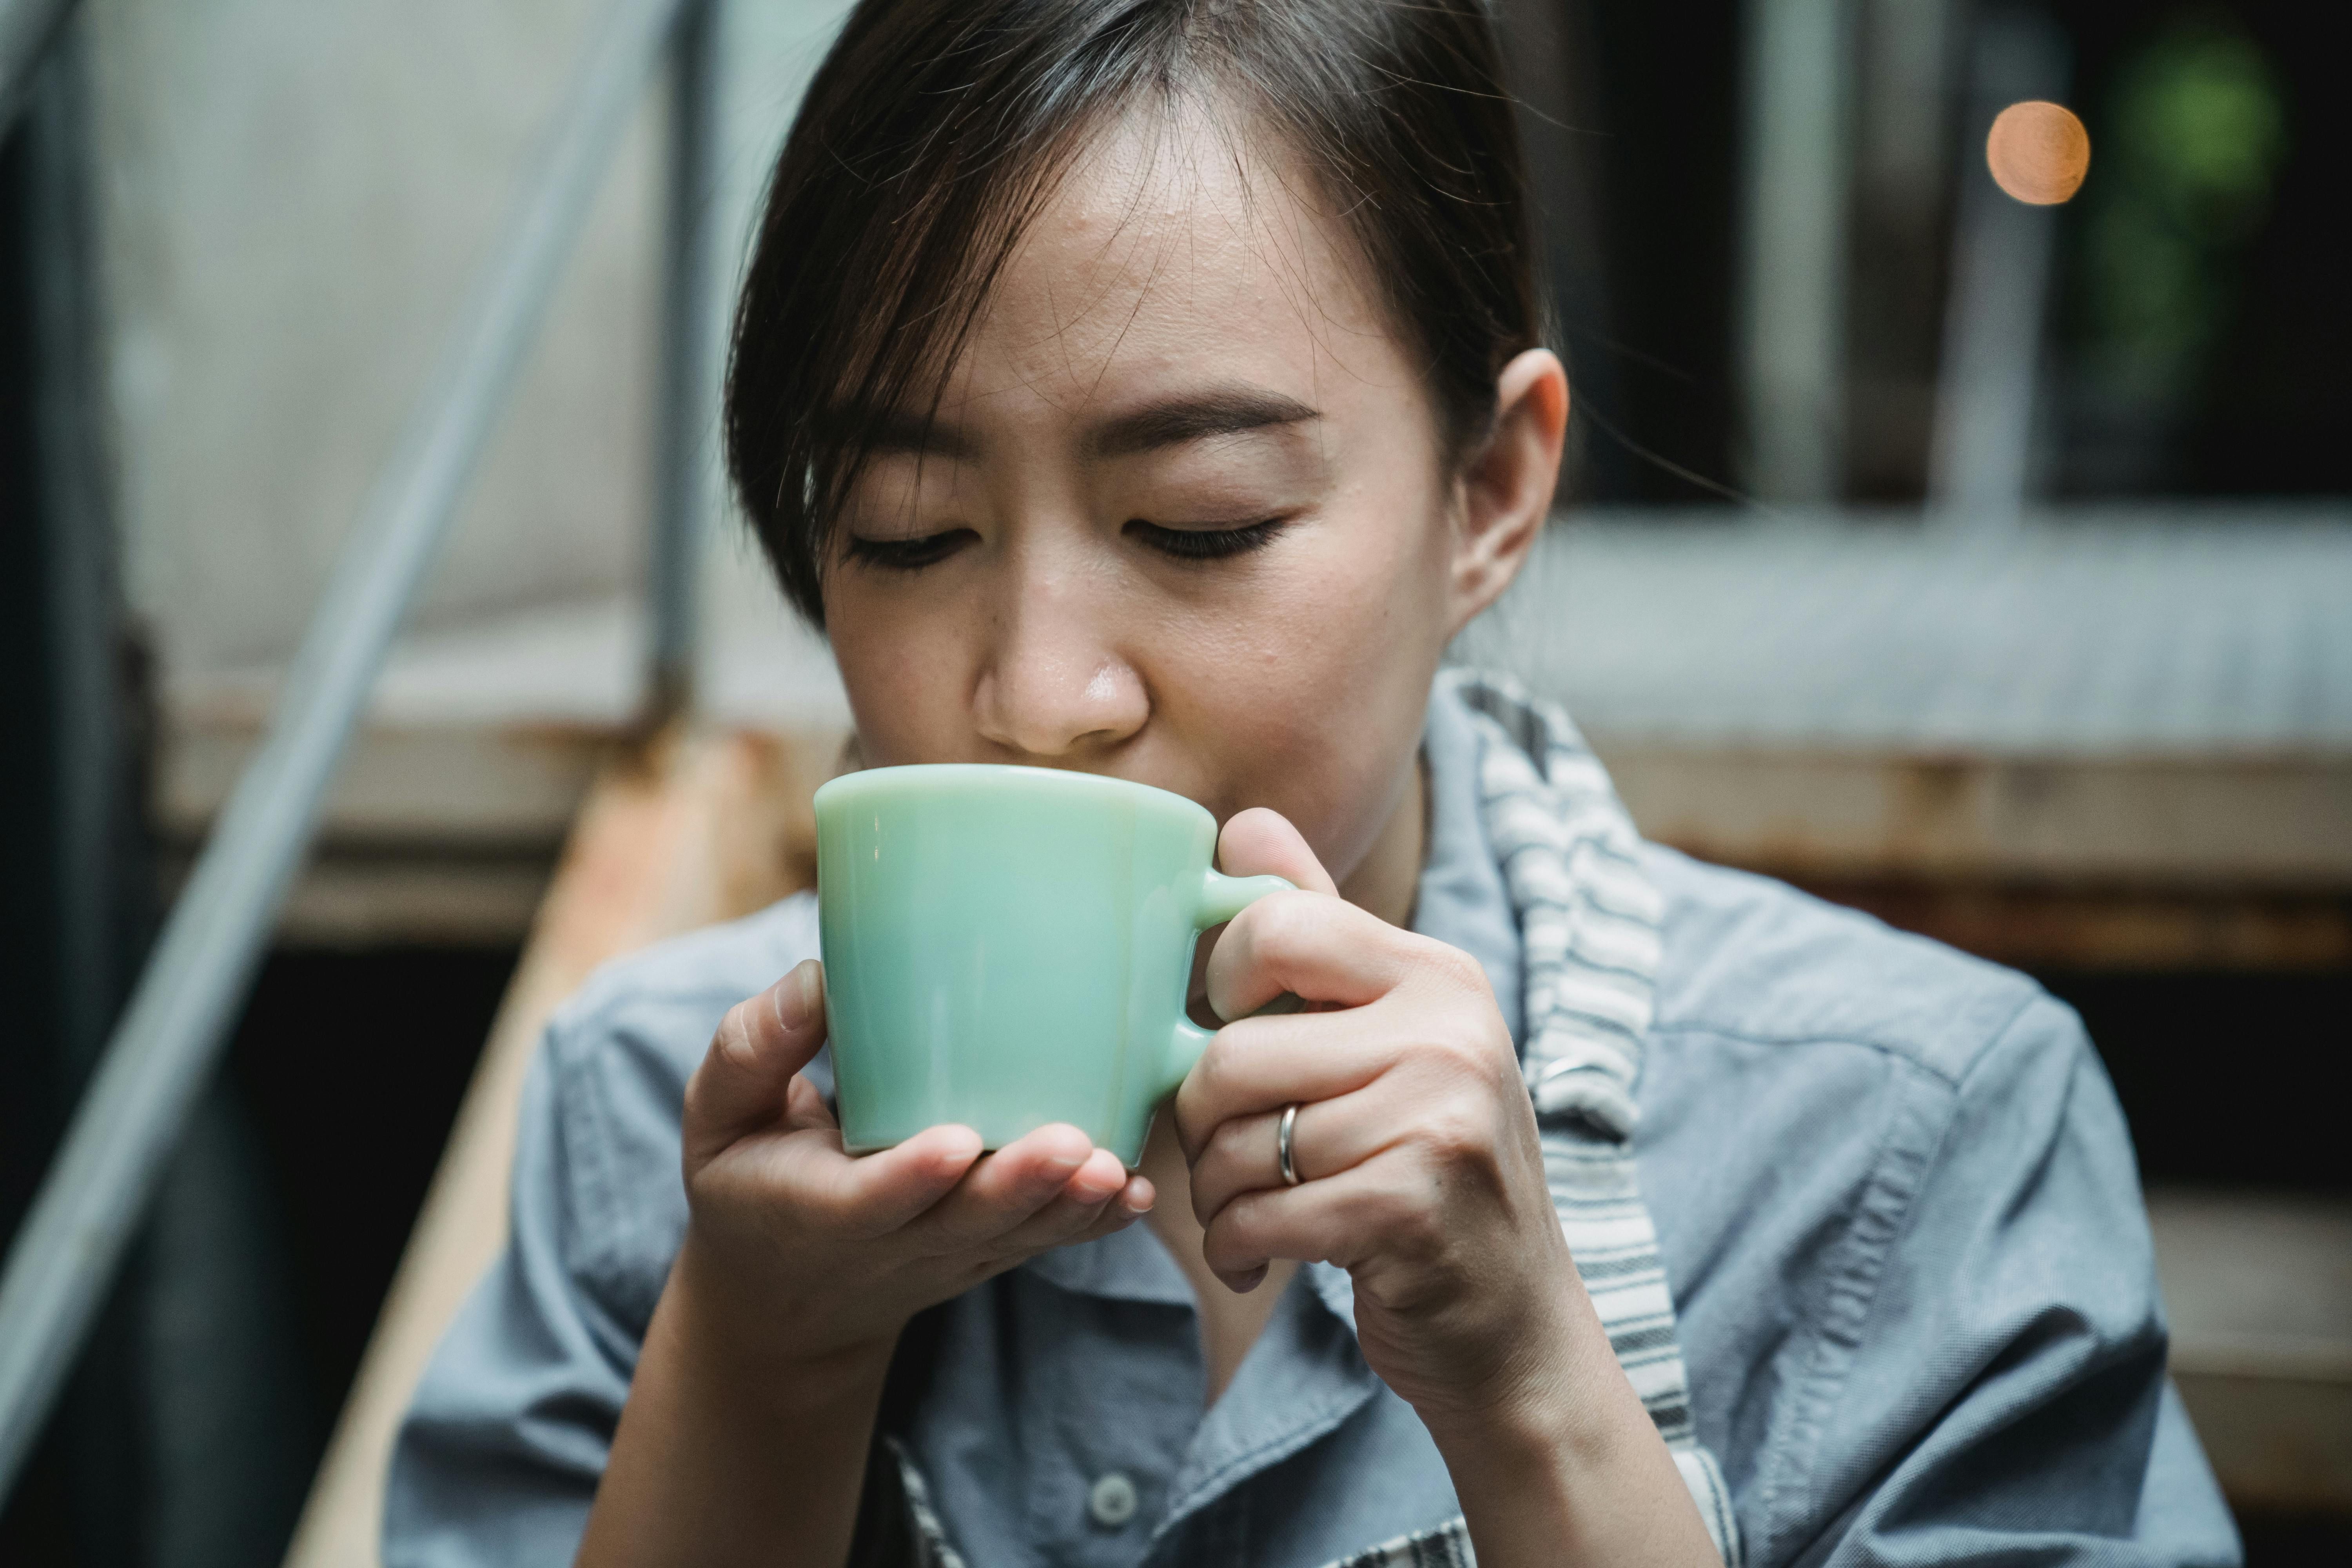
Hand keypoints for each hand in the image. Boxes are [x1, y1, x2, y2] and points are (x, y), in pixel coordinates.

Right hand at [678, 960, 1153, 1373]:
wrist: (784, 1301)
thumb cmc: (750, 1177)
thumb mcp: (718, 1120)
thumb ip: (754, 1050)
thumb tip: (818, 981)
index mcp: (817, 1210)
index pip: (868, 1200)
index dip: (913, 1177)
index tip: (956, 1142)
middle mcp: (892, 1244)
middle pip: (963, 1223)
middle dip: (1018, 1188)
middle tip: (1073, 1148)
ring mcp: (948, 1255)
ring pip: (1016, 1238)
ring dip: (1069, 1207)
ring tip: (1116, 1169)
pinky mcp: (987, 1253)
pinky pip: (1044, 1243)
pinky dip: (1092, 1224)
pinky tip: (1137, 1194)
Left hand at [1173, 809, 1586, 1435]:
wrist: (1515, 1325)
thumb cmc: (1427, 1169)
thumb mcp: (1393, 1037)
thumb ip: (1319, 932)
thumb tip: (1242, 824)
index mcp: (1436, 973)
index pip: (1274, 924)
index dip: (1219, 984)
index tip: (1233, 1030)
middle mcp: (1450, 1032)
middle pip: (1232, 1052)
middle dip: (1201, 1122)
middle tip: (1232, 1156)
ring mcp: (1440, 1119)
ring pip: (1238, 1143)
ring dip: (1219, 1195)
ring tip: (1255, 1209)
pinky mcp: (1414, 1209)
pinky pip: (1260, 1214)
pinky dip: (1239, 1244)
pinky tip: (1263, 1253)